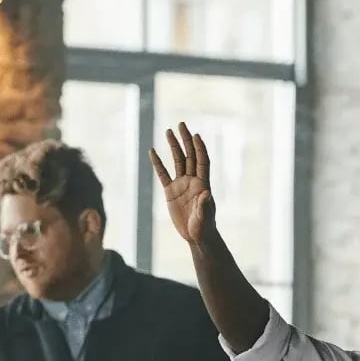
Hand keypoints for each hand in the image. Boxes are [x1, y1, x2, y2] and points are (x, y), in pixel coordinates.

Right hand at [149, 122, 215, 245]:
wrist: (196, 236)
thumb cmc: (204, 227)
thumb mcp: (205, 217)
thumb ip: (205, 205)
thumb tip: (207, 194)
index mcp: (203, 184)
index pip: (202, 161)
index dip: (199, 148)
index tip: (195, 135)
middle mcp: (192, 180)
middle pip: (189, 155)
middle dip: (186, 140)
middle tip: (181, 124)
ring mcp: (181, 185)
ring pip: (177, 161)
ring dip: (173, 146)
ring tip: (168, 131)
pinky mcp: (171, 192)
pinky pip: (163, 174)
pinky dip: (158, 163)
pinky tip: (153, 151)